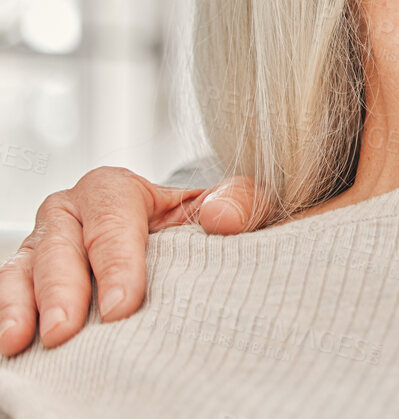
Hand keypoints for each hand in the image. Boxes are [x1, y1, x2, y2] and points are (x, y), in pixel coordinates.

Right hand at [0, 168, 260, 353]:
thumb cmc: (200, 222)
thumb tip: (223, 218)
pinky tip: (9, 344)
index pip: (113, 222)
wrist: (180, 239)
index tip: (123, 306)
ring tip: (19, 341)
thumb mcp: (229, 206)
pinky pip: (7, 294)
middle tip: (65, 331)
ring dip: (18, 306)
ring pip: (22, 271)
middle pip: (59, 248)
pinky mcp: (25, 280)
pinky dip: (5, 315)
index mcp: (114, 190)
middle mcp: (69, 213)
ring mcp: (42, 247)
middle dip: (60, 291)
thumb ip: (239, 202)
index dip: (116, 263)